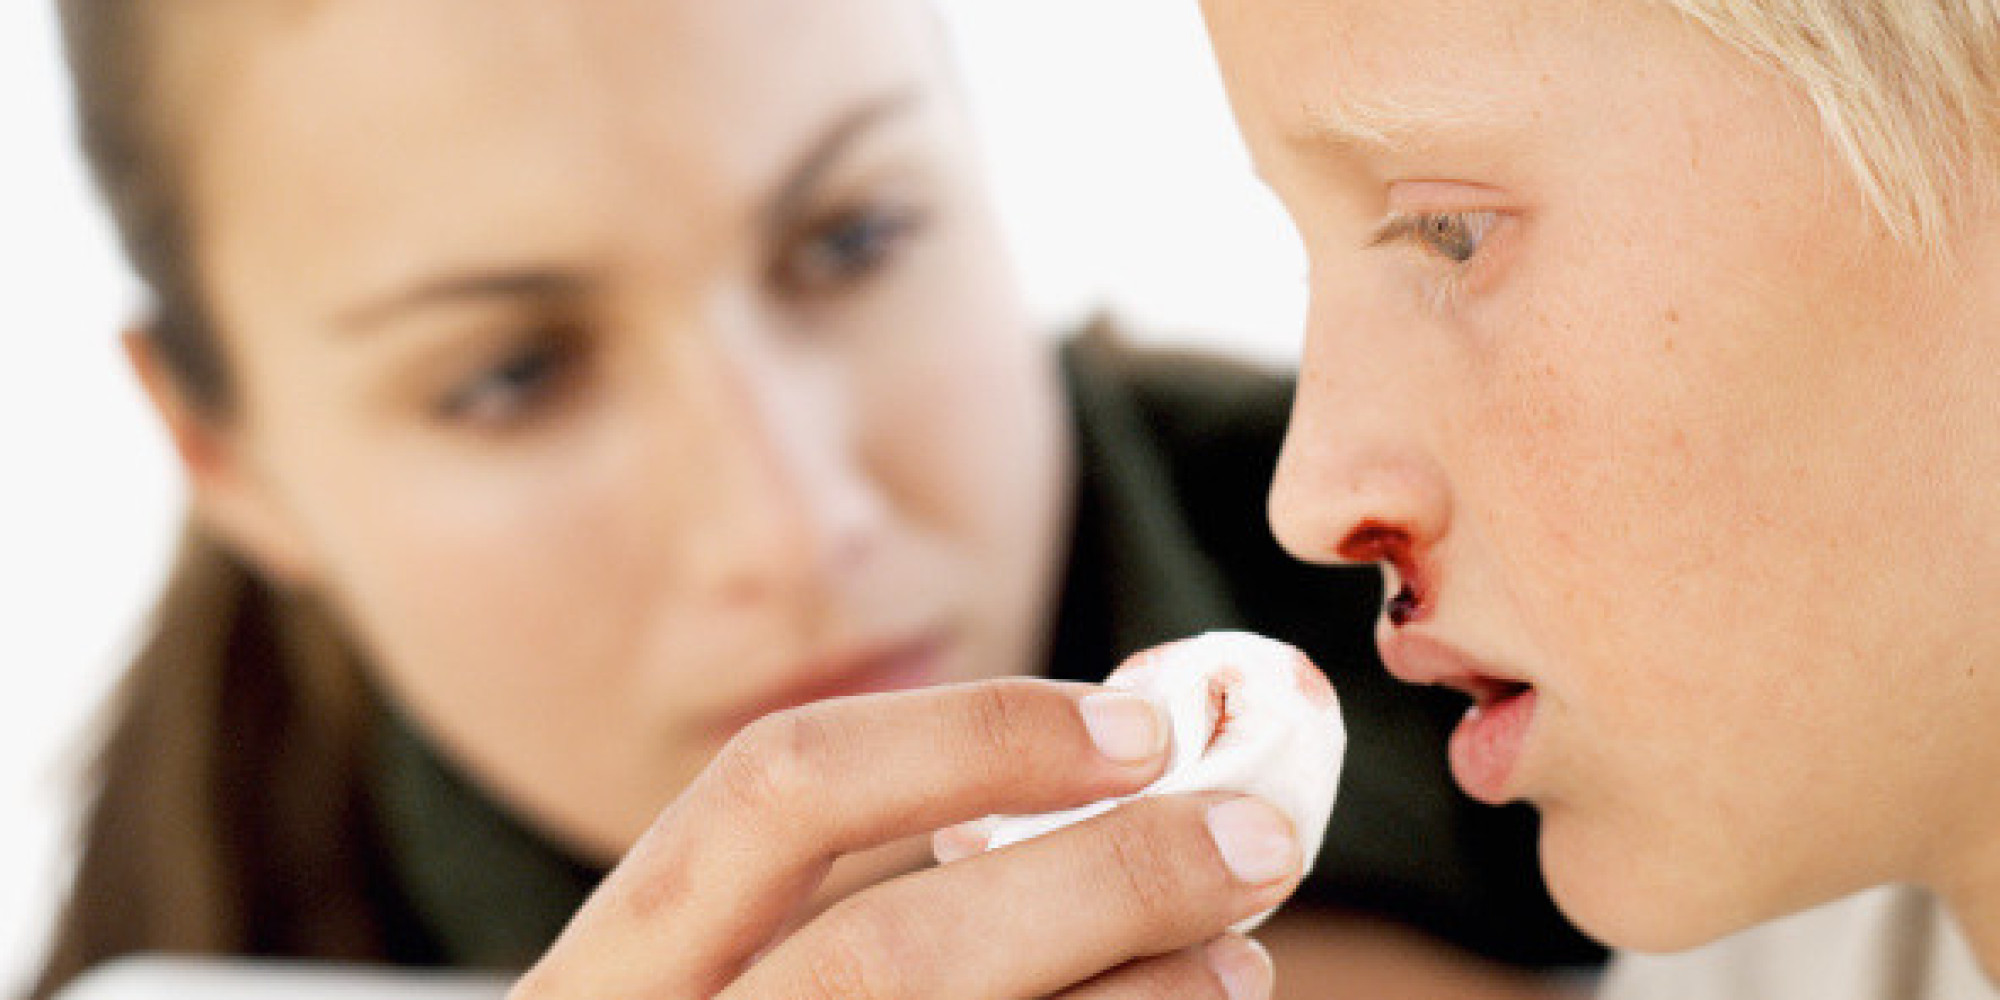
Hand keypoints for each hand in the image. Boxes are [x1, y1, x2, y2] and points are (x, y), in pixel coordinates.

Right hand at [509, 678, 1300, 998]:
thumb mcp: (740, 983)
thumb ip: (869, 897)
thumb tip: (1118, 779)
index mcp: (617, 974)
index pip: (776, 791)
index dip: (970, 738)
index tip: (1141, 730)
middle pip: (888, 950)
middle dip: (1102, 882)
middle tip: (1258, 841)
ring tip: (1238, 959)